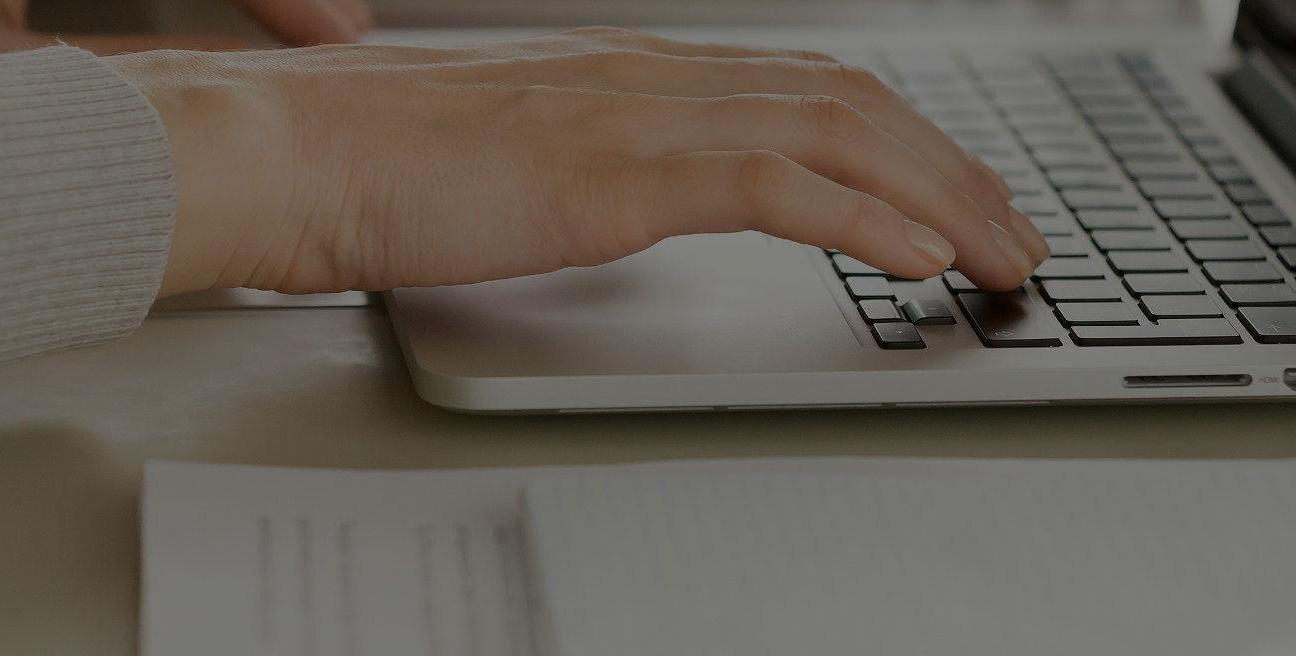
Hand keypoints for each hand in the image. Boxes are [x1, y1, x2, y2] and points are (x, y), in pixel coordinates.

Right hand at [112, 28, 1053, 296]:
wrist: (281, 148)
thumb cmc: (366, 157)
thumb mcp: (505, 151)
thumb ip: (581, 158)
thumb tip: (623, 190)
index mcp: (633, 70)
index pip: (807, 85)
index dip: (903, 136)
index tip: (955, 190)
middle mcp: (653, 75)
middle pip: (850, 101)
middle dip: (952, 168)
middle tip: (1015, 233)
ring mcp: (639, 118)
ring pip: (836, 138)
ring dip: (937, 199)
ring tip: (998, 254)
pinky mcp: (616, 175)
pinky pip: (773, 189)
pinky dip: (859, 220)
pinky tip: (914, 256)